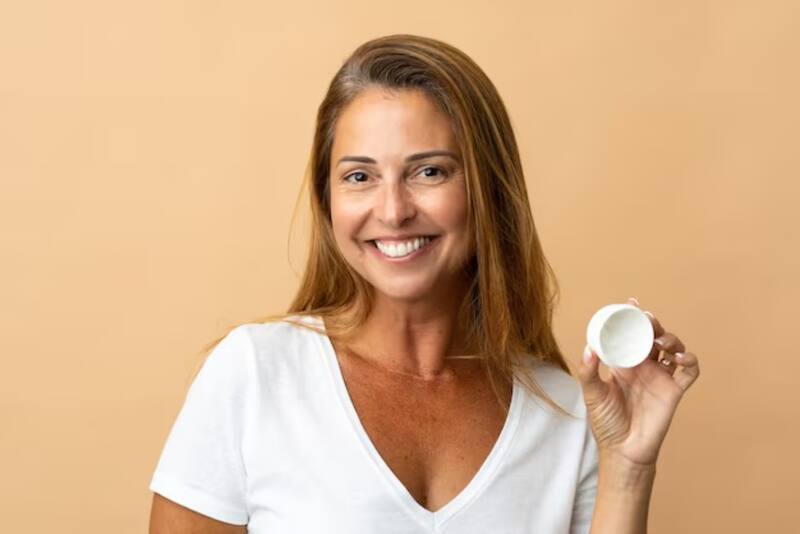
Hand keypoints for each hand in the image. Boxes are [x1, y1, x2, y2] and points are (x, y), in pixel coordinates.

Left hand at [577, 298, 700, 467]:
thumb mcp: (592, 395)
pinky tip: (679, 358)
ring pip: (673, 348)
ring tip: (661, 341)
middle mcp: (643, 366)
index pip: (630, 334)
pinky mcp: (674, 390)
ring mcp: (660, 377)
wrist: (623, 450)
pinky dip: (689, 360)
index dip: (633, 318)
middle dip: (653, 324)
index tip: (631, 303)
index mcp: (623, 362)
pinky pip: (689, 370)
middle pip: (653, 336)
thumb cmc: (606, 422)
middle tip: (648, 320)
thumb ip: (588, 372)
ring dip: (671, 338)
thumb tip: (589, 348)